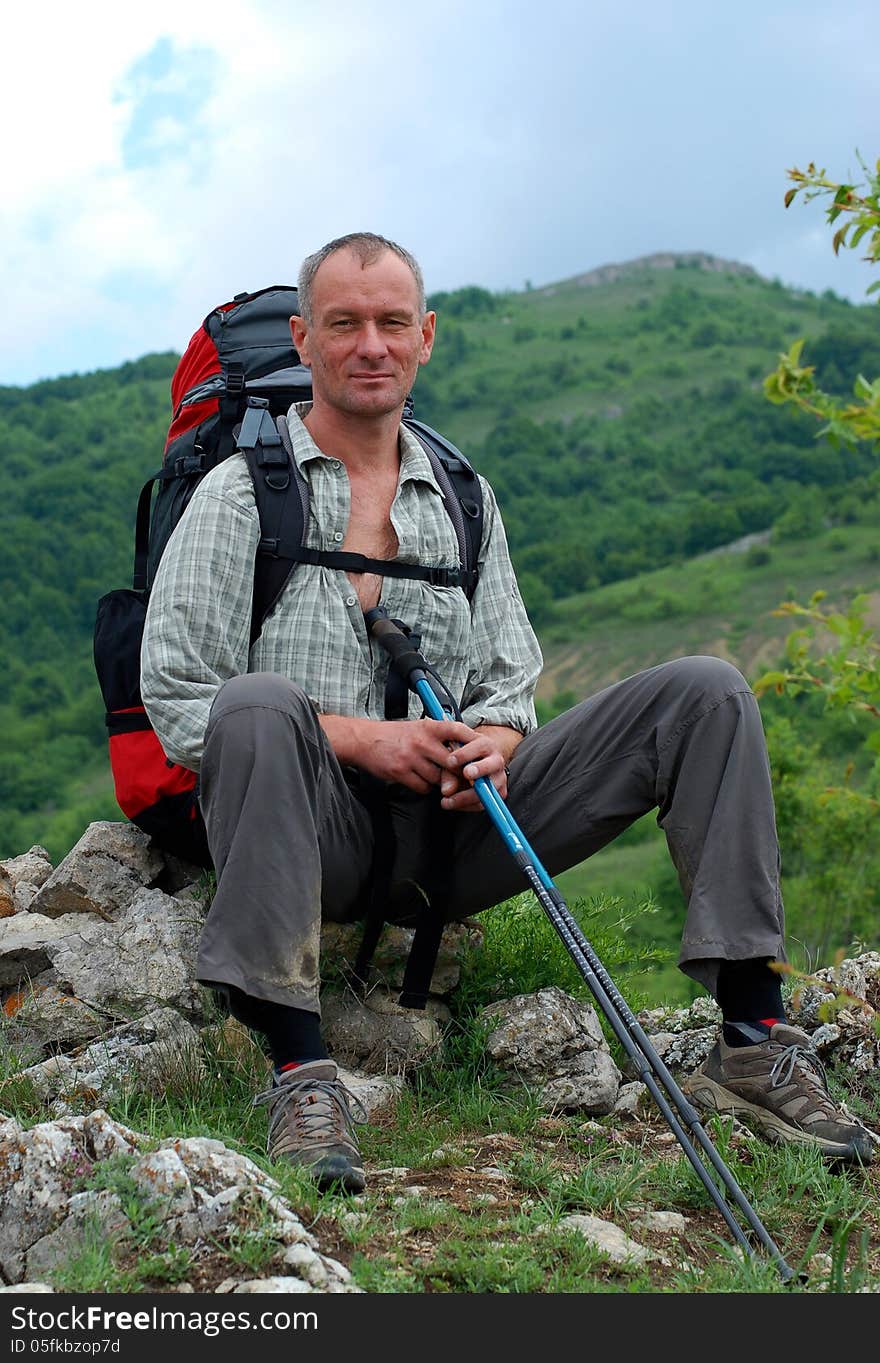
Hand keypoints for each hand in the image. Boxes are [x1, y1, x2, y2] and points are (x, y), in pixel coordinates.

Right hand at [320, 715, 486, 794]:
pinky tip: (420, 780)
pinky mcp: (401, 773)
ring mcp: (411, 758)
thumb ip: (438, 735)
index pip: (457, 730)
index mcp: (428, 727)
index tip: (478, 751)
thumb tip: (462, 748)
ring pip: (438, 778)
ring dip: (439, 781)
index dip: (471, 741)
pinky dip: (425, 787)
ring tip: (434, 776)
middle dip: (458, 772)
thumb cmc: (394, 735)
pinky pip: (423, 787)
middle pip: (452, 762)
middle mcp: (421, 742)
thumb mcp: (418, 726)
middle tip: (462, 776)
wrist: (365, 740)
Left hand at [439, 723, 521, 812]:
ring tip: (446, 802)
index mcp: (486, 745)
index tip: (450, 761)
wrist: (477, 761)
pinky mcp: (500, 793)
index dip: (464, 754)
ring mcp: (501, 778)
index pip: (479, 746)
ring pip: (489, 790)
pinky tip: (454, 804)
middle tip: (466, 773)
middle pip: (491, 765)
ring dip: (466, 797)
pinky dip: (468, 806)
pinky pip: (485, 803)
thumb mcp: (453, 758)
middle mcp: (497, 760)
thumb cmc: (460, 758)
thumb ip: (448, 771)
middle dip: (479, 769)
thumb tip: (446, 792)